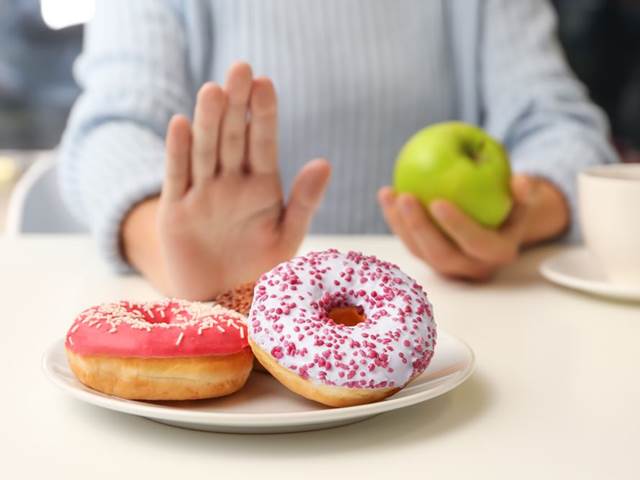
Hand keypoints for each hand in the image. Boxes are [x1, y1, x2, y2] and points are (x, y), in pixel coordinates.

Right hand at [124, 63, 330, 298]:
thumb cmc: (260, 269)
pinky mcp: (175, 211)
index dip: (263, 114)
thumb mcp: (287, 236)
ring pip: (204, 151)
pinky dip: (177, 153)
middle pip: (232, 137)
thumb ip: (304, 201)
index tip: (265, 83)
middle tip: (240, 68)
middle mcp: (231, 183)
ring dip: (208, 122)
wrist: (222, 301)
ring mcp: (202, 194)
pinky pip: (176, 178)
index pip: (263, 143)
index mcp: (262, 185)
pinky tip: (180, 124)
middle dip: (236, 105)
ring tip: (213, 90)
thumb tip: (324, 162)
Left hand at [378, 175, 568, 280]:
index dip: (457, 227)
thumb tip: (522, 182)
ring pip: (419, 251)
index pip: (476, 244)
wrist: (497, 220)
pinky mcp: (429, 258)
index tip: (438, 202)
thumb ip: (526, 189)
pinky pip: (409, 241)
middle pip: (440, 254)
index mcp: (497, 253)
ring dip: (400, 224)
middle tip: (406, 197)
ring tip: (390, 193)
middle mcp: (471, 267)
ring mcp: (448, 266)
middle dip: (419, 228)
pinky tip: (386, 193)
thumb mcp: (523, 195)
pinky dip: (395, 220)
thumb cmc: (510, 201)